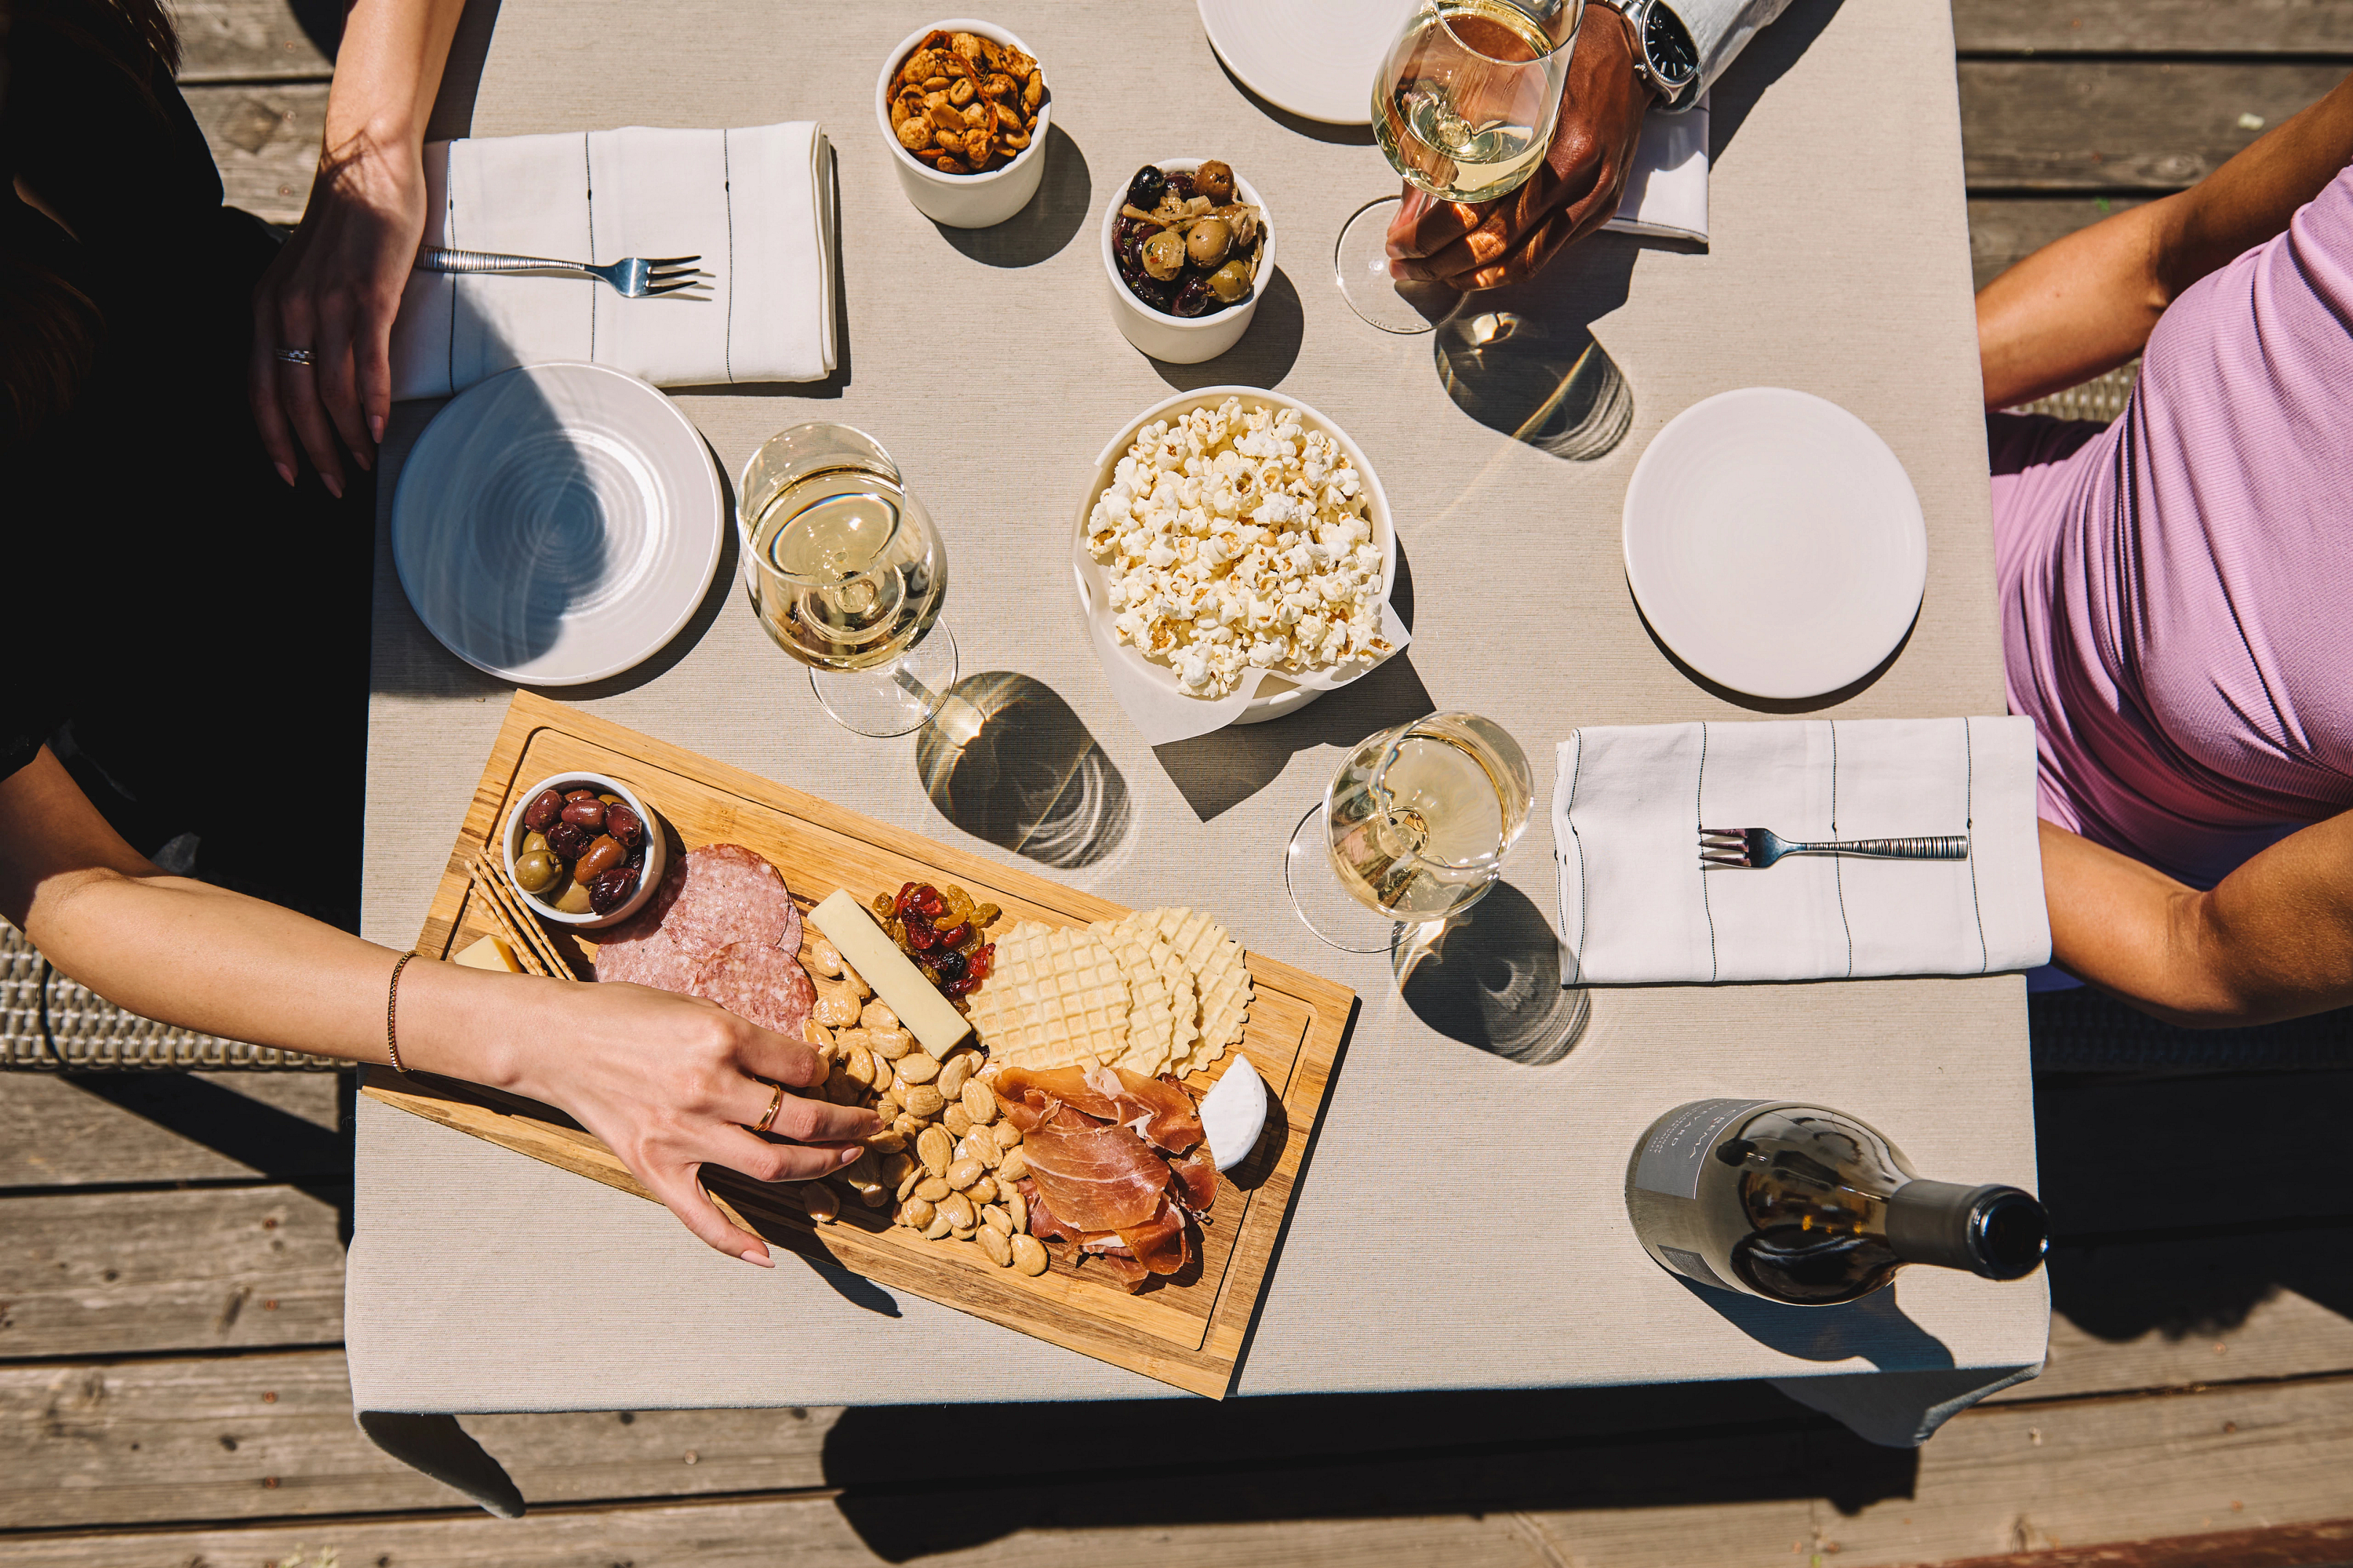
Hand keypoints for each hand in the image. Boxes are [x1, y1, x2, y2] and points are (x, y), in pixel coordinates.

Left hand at [249, 125, 427, 497]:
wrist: (369, 173)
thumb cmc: (345, 229)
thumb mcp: (305, 279)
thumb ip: (304, 325)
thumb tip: (319, 379)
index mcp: (266, 307)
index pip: (259, 389)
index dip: (273, 439)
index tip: (292, 475)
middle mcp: (287, 308)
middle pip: (294, 400)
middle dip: (314, 452)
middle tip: (335, 486)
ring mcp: (327, 303)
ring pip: (330, 389)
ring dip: (346, 438)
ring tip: (364, 463)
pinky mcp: (368, 296)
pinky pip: (366, 363)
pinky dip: (372, 404)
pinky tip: (379, 430)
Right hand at [511, 982, 881, 1265]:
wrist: (555, 1041)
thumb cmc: (623, 1015)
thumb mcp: (695, 1006)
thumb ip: (746, 1038)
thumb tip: (798, 1066)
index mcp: (722, 1037)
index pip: (801, 1065)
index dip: (827, 1071)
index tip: (832, 1076)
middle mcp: (707, 1088)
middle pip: (800, 1119)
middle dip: (846, 1124)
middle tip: (869, 1124)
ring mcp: (682, 1135)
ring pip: (772, 1165)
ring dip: (819, 1167)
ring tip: (846, 1160)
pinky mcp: (655, 1168)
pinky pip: (702, 1217)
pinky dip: (735, 1242)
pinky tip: (767, 1257)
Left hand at [1386, 6, 1656, 290]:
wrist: (1628, 52)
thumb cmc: (1568, 57)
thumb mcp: (1505, 79)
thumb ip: (1459, 133)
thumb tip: (1414, 193)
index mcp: (1550, 143)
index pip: (1475, 211)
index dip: (1429, 235)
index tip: (1399, 242)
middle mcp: (1577, 176)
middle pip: (1496, 245)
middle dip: (1441, 263)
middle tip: (1408, 265)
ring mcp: (1593, 198)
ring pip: (1524, 262)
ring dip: (1472, 277)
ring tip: (1434, 274)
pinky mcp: (1601, 209)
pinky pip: (1548, 255)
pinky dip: (1507, 269)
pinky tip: (1478, 269)